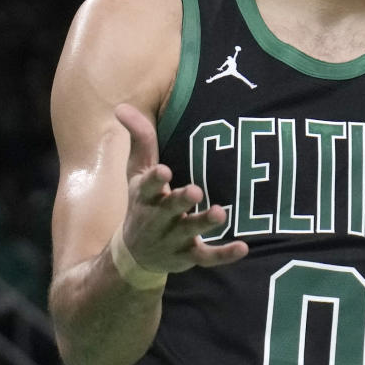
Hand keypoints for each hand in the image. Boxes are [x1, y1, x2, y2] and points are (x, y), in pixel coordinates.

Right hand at [114, 103, 248, 273]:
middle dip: (180, 201)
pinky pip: (207, 258)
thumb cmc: (142, 202)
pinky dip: (224, 254)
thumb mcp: (136, 172)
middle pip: (169, 210)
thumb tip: (122, 106)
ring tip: (220, 213)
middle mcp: (157, 219)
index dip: (155, 179)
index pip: (147, 186)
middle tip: (195, 190)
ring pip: (189, 233)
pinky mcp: (189, 256)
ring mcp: (173, 239)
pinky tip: (243, 247)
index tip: (164, 171)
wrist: (135, 255)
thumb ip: (139, 139)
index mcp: (144, 196)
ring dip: (204, 224)